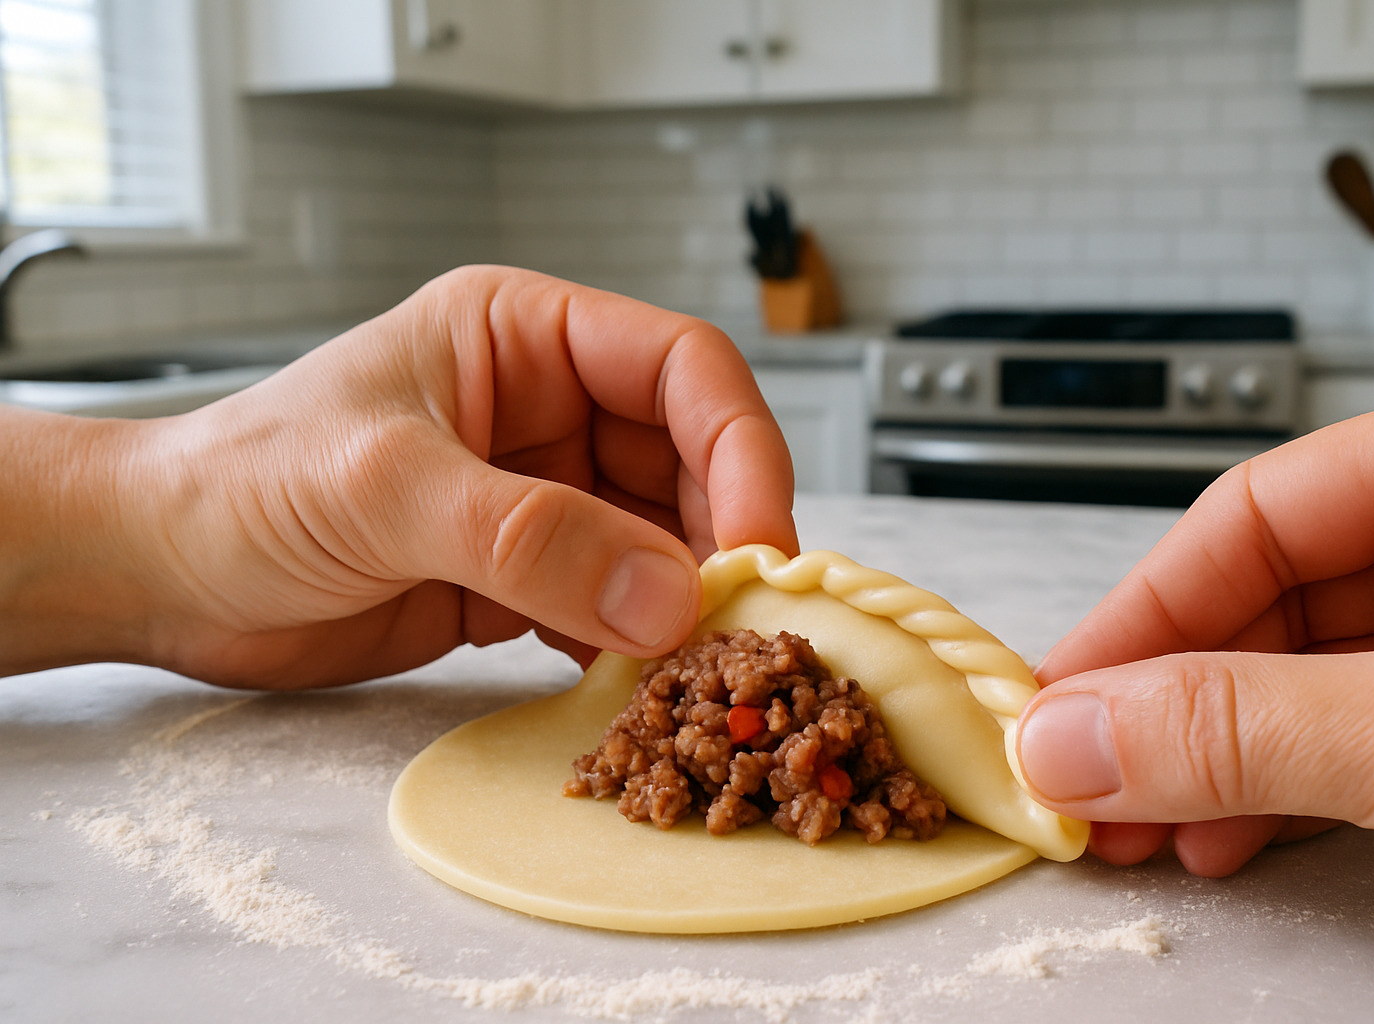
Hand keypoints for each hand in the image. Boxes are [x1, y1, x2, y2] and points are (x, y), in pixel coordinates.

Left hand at [0, 267, 796, 686]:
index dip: (740, 448)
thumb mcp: (384, 490)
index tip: (757, 544)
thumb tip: (669, 597)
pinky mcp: (523, 576)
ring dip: (682, 604)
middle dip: (718, 541)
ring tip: (692, 668)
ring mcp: (541, 496)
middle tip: (735, 627)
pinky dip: (634, 645)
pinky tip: (628, 684)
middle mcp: (549, 408)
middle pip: (691, 462)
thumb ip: (528, 538)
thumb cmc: (240, 487)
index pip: (683, 368)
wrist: (157, 575)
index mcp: (525, 335)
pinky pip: (614, 605)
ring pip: (662, 542)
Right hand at [1016, 348, 1373, 913]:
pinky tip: (1231, 829)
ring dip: (1221, 757)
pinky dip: (1292, 784)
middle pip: (1272, 593)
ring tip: (1150, 823)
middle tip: (1092, 779)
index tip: (1062, 703)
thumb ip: (1248, 731)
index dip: (1139, 617)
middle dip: (1175, 706)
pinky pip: (1368, 723)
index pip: (1255, 513)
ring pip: (1312, 668)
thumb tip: (1078, 736)